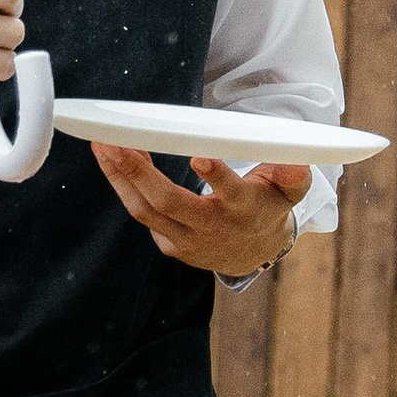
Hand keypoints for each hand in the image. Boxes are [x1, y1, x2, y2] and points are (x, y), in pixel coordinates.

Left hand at [92, 148, 308, 277]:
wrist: (251, 254)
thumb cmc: (266, 208)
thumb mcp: (289, 192)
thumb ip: (293, 175)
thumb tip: (295, 161)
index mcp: (244, 210)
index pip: (231, 194)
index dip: (216, 177)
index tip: (200, 156)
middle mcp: (212, 228)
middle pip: (170, 202)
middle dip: (140, 172)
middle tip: (116, 142)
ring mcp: (187, 241)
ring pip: (145, 210)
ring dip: (120, 177)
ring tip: (101, 146)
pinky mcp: (170, 245)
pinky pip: (141, 214)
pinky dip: (124, 187)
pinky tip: (111, 160)